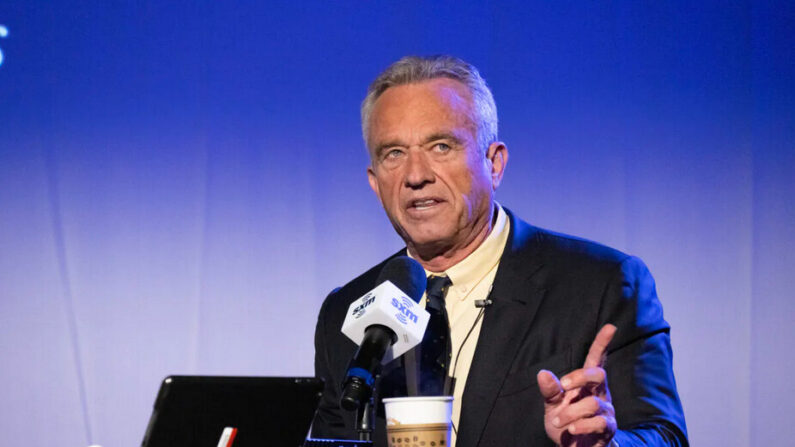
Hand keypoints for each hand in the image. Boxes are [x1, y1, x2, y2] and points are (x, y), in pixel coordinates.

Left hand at [536, 324, 616, 446]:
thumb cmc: (565, 424)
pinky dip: (580, 425)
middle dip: (580, 376)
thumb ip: (550, 390)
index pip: (596, 360)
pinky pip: (598, 422)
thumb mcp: (552, 406)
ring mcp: (606, 410)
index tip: (610, 326)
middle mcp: (599, 393)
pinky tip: (571, 430)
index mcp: (586, 384)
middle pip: (599, 374)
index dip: (602, 343)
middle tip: (563, 386)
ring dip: (570, 413)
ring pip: (592, 403)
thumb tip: (542, 373)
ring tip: (559, 422)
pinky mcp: (608, 428)